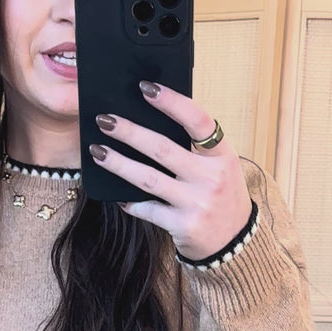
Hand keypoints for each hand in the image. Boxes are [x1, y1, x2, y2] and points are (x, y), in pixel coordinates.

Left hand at [88, 84, 251, 261]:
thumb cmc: (221, 195)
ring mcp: (197, 203)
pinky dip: (130, 201)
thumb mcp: (219, 167)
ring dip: (119, 163)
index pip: (198, 121)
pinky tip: (117, 194)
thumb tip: (151, 120)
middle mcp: (211, 178)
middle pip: (163, 148)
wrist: (234, 242)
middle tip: (104, 120)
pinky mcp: (183, 226)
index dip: (172, 102)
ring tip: (97, 151)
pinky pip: (148, 209)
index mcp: (222, 155)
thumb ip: (195, 147)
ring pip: (148, 179)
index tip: (145, 87)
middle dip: (130, 132)